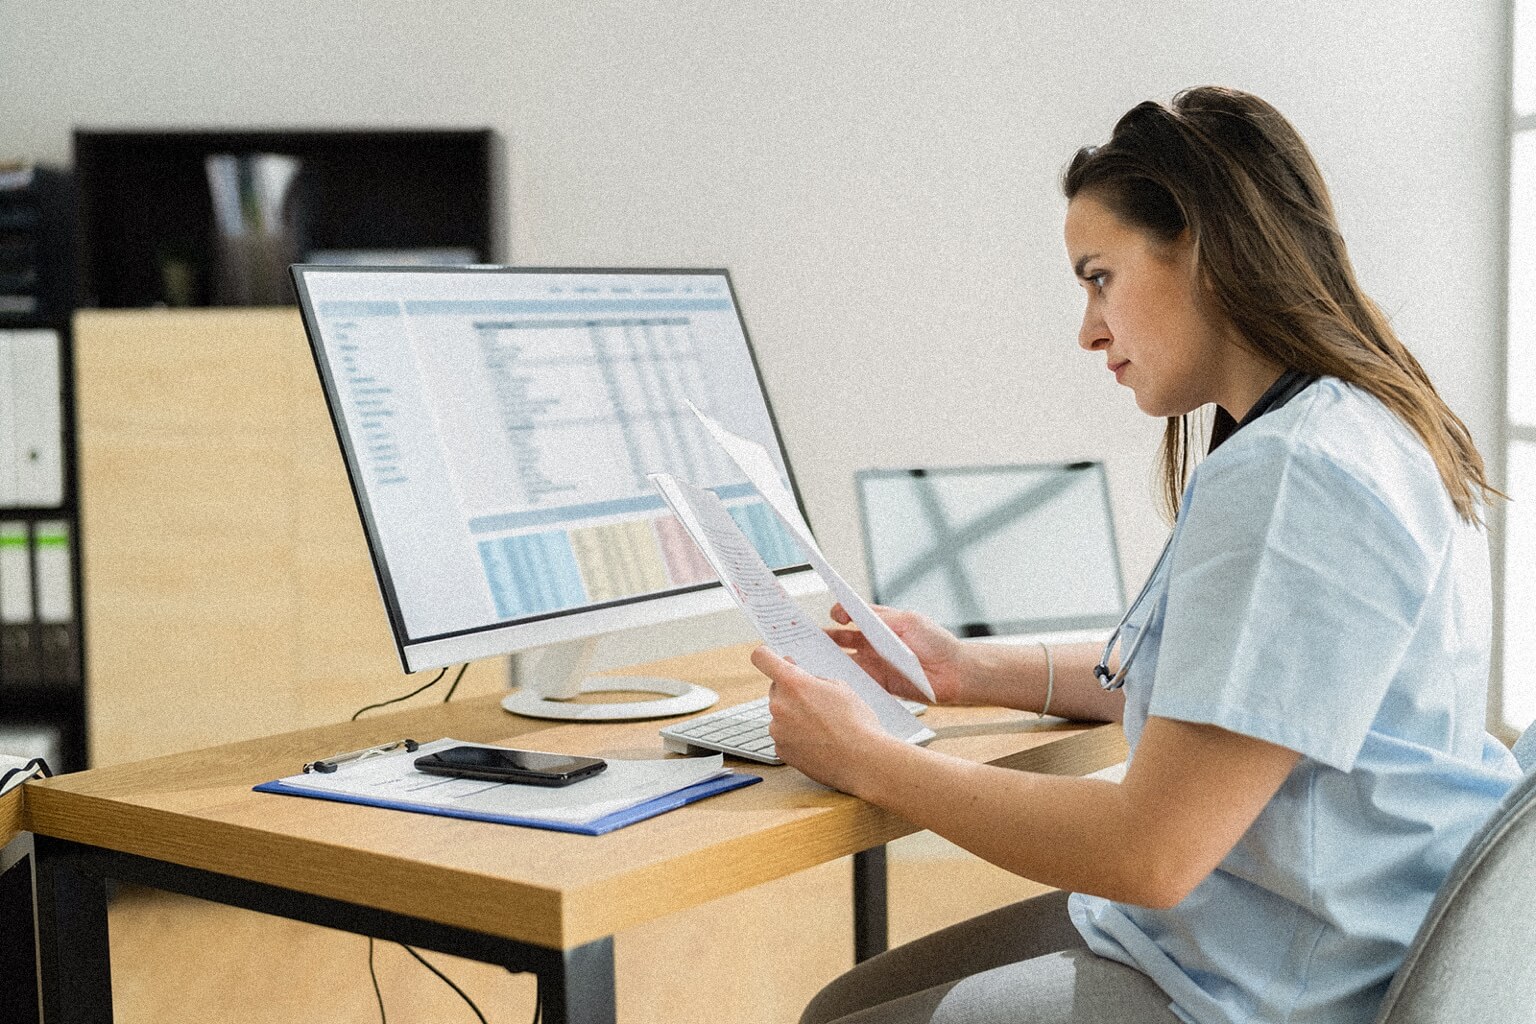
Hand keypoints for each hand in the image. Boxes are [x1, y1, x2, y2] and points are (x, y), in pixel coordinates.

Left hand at [750, 646, 892, 792]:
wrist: (863, 761)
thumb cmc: (856, 723)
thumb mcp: (839, 687)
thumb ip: (812, 678)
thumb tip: (796, 672)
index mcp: (793, 683)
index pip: (762, 658)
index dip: (766, 656)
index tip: (770, 659)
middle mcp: (779, 705)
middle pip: (775, 689)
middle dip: (791, 692)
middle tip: (816, 701)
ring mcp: (777, 730)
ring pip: (780, 715)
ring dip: (794, 716)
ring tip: (822, 727)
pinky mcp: (780, 750)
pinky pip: (783, 736)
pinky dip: (795, 737)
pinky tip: (817, 742)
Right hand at [825, 603, 968, 703]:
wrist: (956, 673)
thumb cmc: (938, 643)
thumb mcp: (909, 622)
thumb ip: (882, 618)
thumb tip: (856, 614)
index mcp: (882, 624)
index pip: (853, 614)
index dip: (840, 612)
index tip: (832, 614)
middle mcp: (875, 644)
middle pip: (842, 639)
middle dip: (824, 637)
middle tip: (806, 637)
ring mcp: (876, 664)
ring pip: (845, 661)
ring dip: (830, 660)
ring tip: (813, 660)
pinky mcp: (879, 684)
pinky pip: (857, 682)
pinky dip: (844, 681)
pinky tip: (833, 681)